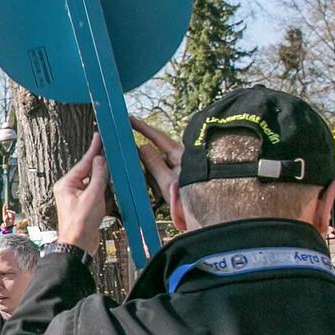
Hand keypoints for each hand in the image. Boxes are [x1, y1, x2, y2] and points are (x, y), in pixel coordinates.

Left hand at [53, 134, 108, 256]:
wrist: (78, 246)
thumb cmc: (81, 223)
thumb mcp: (93, 196)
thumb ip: (98, 176)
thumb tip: (100, 160)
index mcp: (67, 184)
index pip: (83, 162)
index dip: (93, 149)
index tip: (99, 136)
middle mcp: (70, 189)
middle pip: (89, 172)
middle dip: (102, 165)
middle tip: (112, 150)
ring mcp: (78, 199)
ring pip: (96, 183)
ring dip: (106, 180)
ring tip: (115, 170)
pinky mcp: (86, 207)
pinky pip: (98, 195)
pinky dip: (107, 193)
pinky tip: (114, 188)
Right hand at [131, 115, 184, 230]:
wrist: (204, 216)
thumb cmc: (188, 199)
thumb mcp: (167, 182)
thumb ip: (153, 163)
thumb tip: (141, 147)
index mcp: (180, 155)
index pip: (158, 138)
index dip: (143, 128)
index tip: (130, 119)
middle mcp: (181, 158)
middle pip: (155, 156)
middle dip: (149, 168)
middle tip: (153, 182)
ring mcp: (180, 167)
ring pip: (157, 168)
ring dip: (154, 180)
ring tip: (162, 194)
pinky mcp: (178, 177)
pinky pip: (162, 176)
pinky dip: (159, 185)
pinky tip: (164, 195)